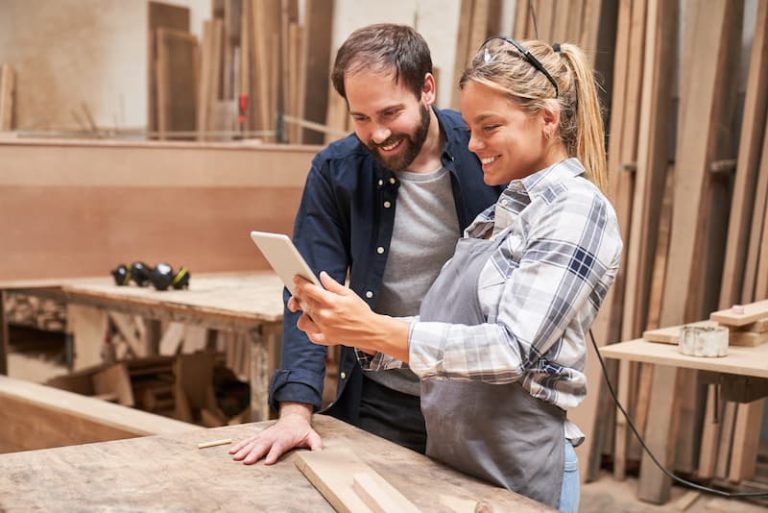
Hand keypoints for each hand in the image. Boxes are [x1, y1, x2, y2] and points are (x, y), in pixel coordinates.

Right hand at [229, 403, 321, 464]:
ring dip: (243, 450)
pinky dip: (240, 445)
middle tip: (246, 462)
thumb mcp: (312, 437)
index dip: (273, 454)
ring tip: (235, 458)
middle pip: (263, 445)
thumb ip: (316, 445)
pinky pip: (248, 441)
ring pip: (253, 443)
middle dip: (254, 453)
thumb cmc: (302, 431)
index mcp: (285, 438)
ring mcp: (265, 436)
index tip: (268, 462)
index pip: (279, 447)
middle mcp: (273, 436)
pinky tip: (232, 452)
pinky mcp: (260, 436)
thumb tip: (320, 454)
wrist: (294, 418)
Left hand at [291, 272, 410, 361]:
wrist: (371, 331)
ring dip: (303, 312)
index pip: (309, 290)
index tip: (296, 279)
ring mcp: (324, 328)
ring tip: (306, 308)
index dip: (301, 283)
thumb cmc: (361, 312)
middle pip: (305, 302)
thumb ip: (333, 285)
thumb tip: (322, 276)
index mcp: (331, 301)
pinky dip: (309, 330)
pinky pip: (311, 335)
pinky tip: (312, 324)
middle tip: (299, 291)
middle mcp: (325, 315)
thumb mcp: (349, 294)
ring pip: (304, 318)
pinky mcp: (327, 339)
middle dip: (300, 295)